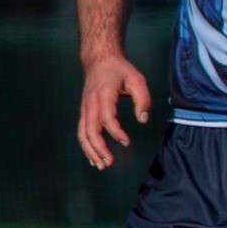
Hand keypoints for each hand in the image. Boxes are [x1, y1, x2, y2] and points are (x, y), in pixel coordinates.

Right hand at [76, 54, 151, 169]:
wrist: (100, 61)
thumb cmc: (121, 71)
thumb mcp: (137, 80)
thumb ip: (143, 99)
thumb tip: (143, 119)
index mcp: (104, 94)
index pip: (106, 117)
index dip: (115, 131)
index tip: (127, 142)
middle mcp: (91, 103)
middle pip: (90, 130)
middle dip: (99, 148)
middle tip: (110, 163)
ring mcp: (85, 109)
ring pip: (83, 134)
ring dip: (91, 151)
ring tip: (102, 166)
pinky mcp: (85, 113)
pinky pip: (82, 132)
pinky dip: (86, 146)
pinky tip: (94, 159)